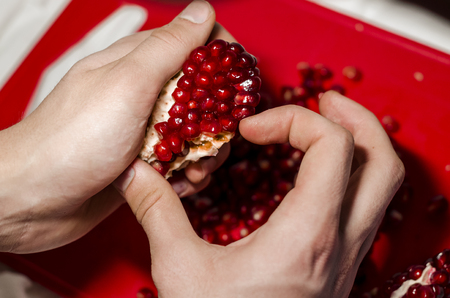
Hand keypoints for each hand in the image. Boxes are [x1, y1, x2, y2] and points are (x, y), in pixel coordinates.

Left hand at [0, 0, 228, 252]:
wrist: (34, 200)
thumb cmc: (73, 139)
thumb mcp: (128, 84)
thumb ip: (169, 49)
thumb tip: (203, 13)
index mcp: (140, 63)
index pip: (197, 43)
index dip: (225, 62)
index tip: (240, 88)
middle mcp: (145, 93)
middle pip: (205, 94)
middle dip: (219, 119)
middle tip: (215, 143)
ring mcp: (144, 129)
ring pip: (196, 132)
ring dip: (205, 153)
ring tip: (195, 171)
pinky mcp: (144, 162)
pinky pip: (181, 162)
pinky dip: (188, 174)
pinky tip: (180, 185)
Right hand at [118, 91, 404, 296]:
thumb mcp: (181, 271)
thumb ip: (158, 213)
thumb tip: (136, 173)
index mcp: (308, 234)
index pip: (332, 147)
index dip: (292, 120)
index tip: (251, 129)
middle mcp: (342, 242)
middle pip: (381, 161)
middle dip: (356, 119)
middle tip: (322, 101)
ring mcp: (349, 256)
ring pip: (383, 186)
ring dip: (360, 145)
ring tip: (325, 125)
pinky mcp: (343, 266)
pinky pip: (367, 207)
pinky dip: (351, 175)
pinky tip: (316, 175)